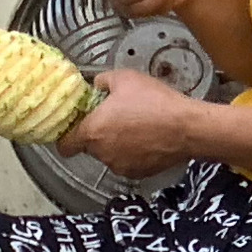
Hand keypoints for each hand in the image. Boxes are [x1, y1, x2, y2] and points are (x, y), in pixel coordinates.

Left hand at [64, 70, 214, 179]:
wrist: (187, 127)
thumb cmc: (154, 101)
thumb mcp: (125, 78)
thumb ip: (102, 81)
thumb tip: (96, 85)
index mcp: (93, 131)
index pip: (64, 145)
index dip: (67, 135)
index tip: (76, 126)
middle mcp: (102, 153)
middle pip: (89, 147)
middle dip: (98, 134)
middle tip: (115, 117)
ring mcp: (119, 166)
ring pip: (109, 155)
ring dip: (116, 143)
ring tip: (136, 125)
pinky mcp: (137, 173)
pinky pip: (127, 162)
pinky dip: (132, 153)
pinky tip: (146, 138)